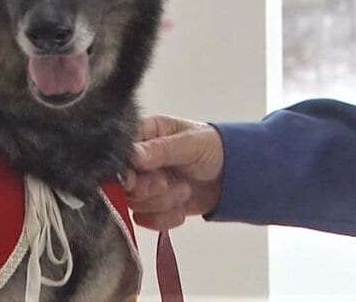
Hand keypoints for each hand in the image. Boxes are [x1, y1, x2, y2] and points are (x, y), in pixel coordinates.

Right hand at [123, 115, 224, 230]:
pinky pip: (148, 220)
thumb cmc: (214, 148)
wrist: (236, 176)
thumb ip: (161, 149)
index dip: (123, 168)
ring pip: (136, 203)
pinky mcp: (154, 206)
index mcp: (145, 134)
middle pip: (123, 182)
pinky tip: (182, 207)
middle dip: (147, 188)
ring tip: (184, 189)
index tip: (132, 178)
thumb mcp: (190, 143)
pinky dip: (166, 217)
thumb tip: (134, 156)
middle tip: (165, 183)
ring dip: (163, 202)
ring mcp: (146, 183)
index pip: (119, 152)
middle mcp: (140, 160)